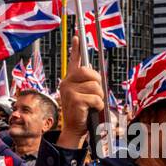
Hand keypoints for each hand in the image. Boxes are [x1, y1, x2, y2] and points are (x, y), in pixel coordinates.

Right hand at [57, 32, 103, 148]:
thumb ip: (88, 83)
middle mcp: (67, 82)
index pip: (74, 60)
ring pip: (95, 86)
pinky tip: (91, 110)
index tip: (77, 36)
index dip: (76, 48)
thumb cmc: (82, 112)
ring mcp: (69, 91)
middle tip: (95, 94)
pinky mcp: (75, 100)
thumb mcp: (84, 94)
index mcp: (70, 79)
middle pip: (89, 72)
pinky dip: (98, 105)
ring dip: (99, 98)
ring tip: (92, 105)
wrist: (74, 129)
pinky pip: (96, 98)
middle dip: (97, 83)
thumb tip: (96, 75)